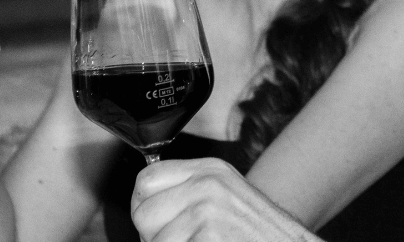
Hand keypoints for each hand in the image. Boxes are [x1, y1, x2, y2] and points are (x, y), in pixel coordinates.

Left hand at [131, 158, 318, 241]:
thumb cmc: (260, 234)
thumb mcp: (226, 197)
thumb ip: (189, 191)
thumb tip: (144, 204)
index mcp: (210, 170)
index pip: (146, 181)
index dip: (146, 208)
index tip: (159, 223)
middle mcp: (208, 184)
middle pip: (143, 213)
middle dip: (155, 235)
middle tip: (186, 240)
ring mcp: (208, 211)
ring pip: (153, 240)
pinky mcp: (208, 236)